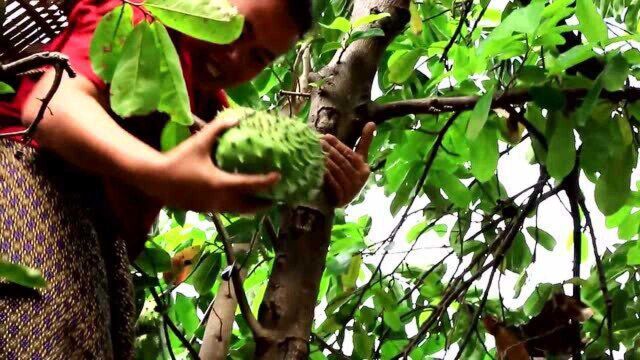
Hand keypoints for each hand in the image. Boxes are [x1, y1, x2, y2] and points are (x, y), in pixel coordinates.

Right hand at [149, 117, 280, 213]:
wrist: (154, 179)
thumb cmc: (178, 159)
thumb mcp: (199, 142)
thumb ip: (218, 128)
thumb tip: (238, 116)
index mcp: (221, 183)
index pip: (251, 184)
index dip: (267, 181)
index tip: (279, 176)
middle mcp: (219, 200)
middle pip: (248, 206)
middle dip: (263, 204)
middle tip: (277, 198)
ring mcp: (211, 208)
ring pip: (237, 210)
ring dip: (250, 207)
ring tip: (262, 200)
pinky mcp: (204, 210)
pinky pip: (226, 210)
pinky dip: (236, 206)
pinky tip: (238, 198)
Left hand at [322, 122, 375, 206]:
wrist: (342, 200)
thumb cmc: (349, 176)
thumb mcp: (357, 160)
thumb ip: (364, 142)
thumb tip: (372, 122)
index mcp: (364, 168)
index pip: (350, 153)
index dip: (337, 145)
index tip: (326, 136)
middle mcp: (360, 178)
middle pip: (343, 161)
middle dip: (329, 151)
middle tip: (316, 142)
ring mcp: (352, 189)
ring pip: (338, 171)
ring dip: (326, 161)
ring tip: (315, 153)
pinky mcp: (343, 198)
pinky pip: (333, 184)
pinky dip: (326, 175)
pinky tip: (318, 168)